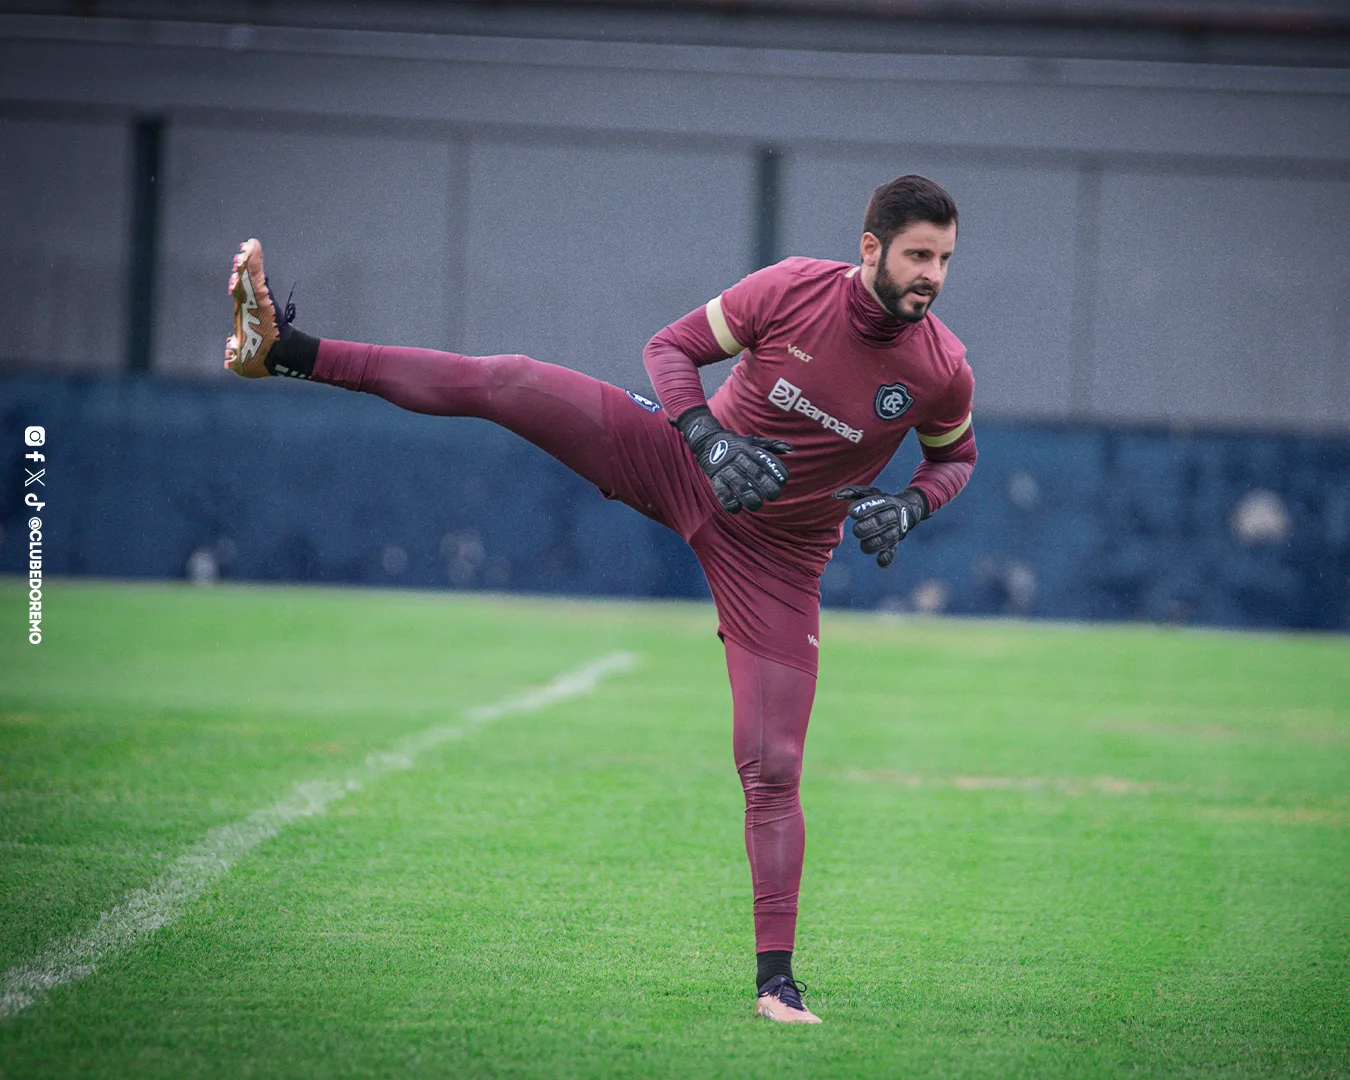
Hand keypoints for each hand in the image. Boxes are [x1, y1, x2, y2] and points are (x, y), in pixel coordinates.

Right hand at [675, 406, 792, 513]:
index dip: (777, 471)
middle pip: (755, 474)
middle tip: (774, 495)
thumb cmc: (735, 444)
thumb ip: (772, 446)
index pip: (766, 461)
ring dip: (750, 498)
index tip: (784, 480)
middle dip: (767, 487)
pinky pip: (722, 493)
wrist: (707, 440)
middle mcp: (739, 459)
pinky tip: (737, 508)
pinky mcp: (715, 478)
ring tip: (757, 504)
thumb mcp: (754, 442)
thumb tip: (791, 449)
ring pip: (740, 486)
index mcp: (750, 450)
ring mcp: (726, 469)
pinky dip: (730, 503)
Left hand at [833, 485, 928, 566]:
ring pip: (885, 538)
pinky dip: (887, 557)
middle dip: (866, 527)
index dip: (864, 509)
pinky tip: (880, 561)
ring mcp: (895, 530)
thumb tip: (835, 496)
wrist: (908, 510)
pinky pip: (893, 550)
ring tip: (863, 545)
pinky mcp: (895, 542)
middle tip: (856, 530)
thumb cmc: (882, 502)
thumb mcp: (871, 493)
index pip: (876, 504)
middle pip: (880, 522)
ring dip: (873, 544)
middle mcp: (893, 516)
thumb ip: (853, 492)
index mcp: (887, 502)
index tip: (851, 513)